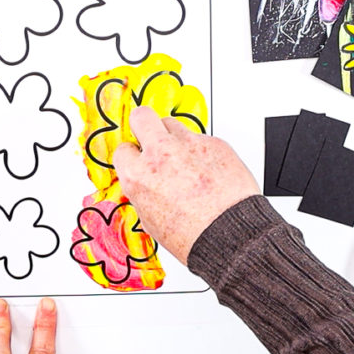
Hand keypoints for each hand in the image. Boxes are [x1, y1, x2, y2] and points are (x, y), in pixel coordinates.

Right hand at [114, 106, 259, 264]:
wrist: (230, 235)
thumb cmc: (193, 236)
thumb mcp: (151, 219)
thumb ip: (145, 191)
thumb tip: (148, 183)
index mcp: (138, 176)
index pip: (123, 149)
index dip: (133, 156)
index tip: (140, 159)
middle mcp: (160, 154)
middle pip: (142, 116)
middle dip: (145, 125)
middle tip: (153, 138)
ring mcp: (188, 144)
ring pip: (173, 124)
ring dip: (175, 138)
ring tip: (185, 159)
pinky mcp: (214, 142)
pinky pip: (202, 139)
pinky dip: (203, 151)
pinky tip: (209, 171)